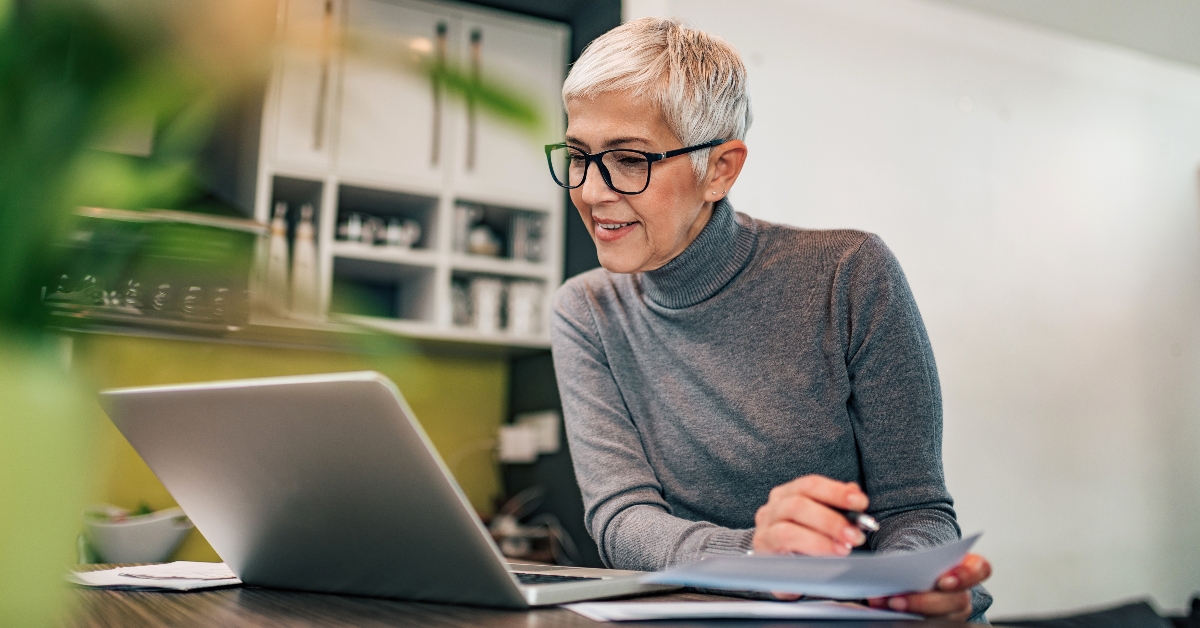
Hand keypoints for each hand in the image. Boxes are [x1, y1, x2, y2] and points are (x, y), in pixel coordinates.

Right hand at [752, 474, 869, 556]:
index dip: (836, 492)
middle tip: (855, 534)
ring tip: (843, 549)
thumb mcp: (822, 523)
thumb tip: (853, 491)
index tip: (861, 502)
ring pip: (788, 529)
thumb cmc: (805, 543)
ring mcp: (764, 531)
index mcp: (787, 495)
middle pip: (798, 504)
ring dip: (820, 539)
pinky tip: (824, 560)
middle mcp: (772, 509)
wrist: (782, 572)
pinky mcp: (763, 553)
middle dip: (831, 519)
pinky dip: (807, 551)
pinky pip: (784, 548)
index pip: (810, 485)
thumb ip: (836, 507)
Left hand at [867, 553, 991, 620]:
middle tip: (896, 599)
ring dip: (912, 611)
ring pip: (942, 618)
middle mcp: (964, 593)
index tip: (943, 580)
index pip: (980, 570)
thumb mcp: (919, 556)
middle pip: (957, 600)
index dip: (966, 576)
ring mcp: (954, 613)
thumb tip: (889, 565)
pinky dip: (907, 617)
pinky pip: (928, 623)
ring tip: (887, 604)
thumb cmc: (917, 563)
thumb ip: (915, 558)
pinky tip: (885, 610)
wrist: (910, 575)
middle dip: (924, 601)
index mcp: (967, 568)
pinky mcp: (940, 622)